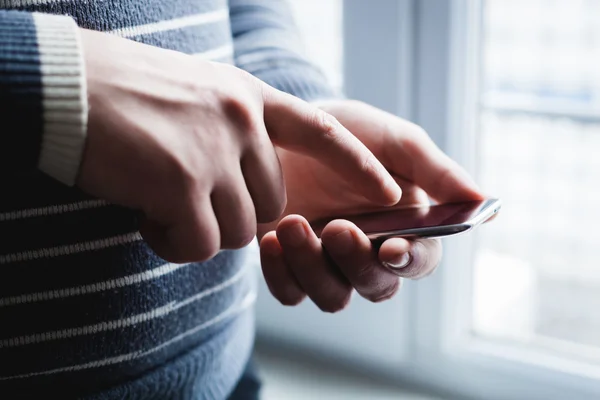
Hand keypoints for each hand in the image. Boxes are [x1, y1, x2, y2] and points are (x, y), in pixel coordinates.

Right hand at [77, 32, 400, 262]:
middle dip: (234, 215)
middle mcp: (241, 121)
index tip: (392, 189)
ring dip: (199, 231)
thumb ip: (230, 134)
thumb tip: (240, 185)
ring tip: (156, 203)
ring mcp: (214, 152)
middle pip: (270, 204)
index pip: (322, 130)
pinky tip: (145, 217)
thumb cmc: (122, 91)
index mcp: (247, 97)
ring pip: (238, 231)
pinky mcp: (182, 185)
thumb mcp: (195, 96)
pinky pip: (200, 245)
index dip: (358, 162)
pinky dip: (173, 244)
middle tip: (184, 199)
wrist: (63, 85)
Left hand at [259, 100, 483, 311]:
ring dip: (314, 267)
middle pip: (376, 286)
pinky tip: (272, 240)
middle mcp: (369, 253)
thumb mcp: (394, 140)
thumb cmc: (350, 132)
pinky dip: (281, 273)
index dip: (410, 261)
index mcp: (405, 227)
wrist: (288, 127)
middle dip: (357, 262)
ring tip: (292, 224)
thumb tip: (481, 198)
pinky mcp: (290, 265)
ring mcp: (328, 263)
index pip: (419, 261)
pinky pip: (290, 291)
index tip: (392, 247)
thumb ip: (434, 169)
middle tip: (338, 228)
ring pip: (332, 296)